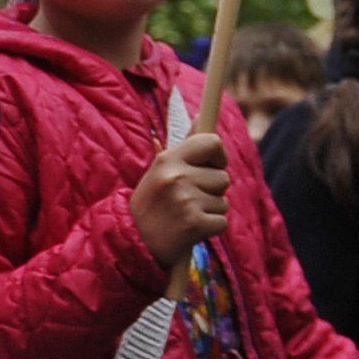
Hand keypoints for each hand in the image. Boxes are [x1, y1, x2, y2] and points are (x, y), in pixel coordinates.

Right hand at [131, 134, 230, 266]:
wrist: (134, 241)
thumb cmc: (153, 202)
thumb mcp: (161, 170)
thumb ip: (185, 146)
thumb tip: (201, 116)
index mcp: (168, 159)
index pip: (212, 142)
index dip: (219, 155)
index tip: (213, 166)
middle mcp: (177, 177)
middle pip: (223, 177)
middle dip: (212, 190)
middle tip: (188, 200)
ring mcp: (186, 201)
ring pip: (224, 201)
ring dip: (210, 210)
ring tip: (186, 214)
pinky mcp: (195, 224)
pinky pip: (222, 221)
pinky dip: (211, 227)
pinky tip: (190, 229)